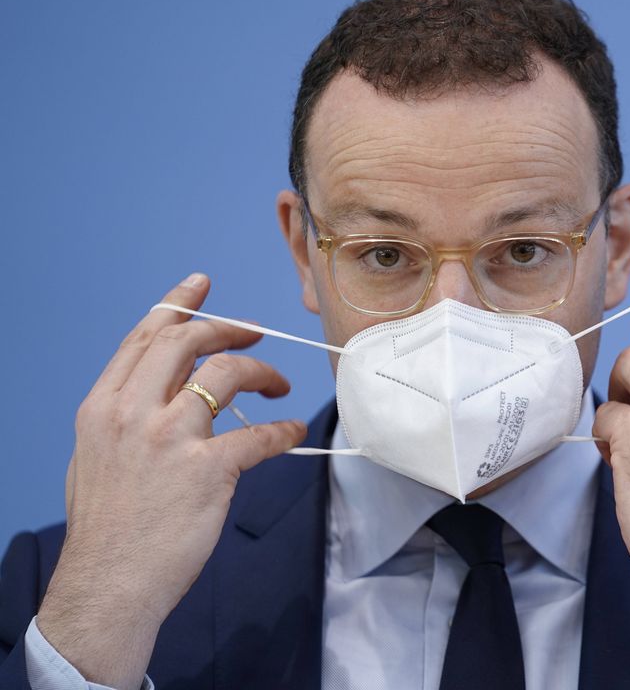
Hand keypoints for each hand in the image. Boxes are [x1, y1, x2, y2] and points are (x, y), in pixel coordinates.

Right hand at [36, 273, 306, 688]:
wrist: (108, 586)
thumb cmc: (107, 530)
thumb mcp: (95, 459)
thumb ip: (125, 419)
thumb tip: (158, 396)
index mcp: (103, 407)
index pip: (143, 338)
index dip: (177, 304)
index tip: (200, 284)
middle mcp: (132, 414)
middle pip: (187, 341)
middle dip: (228, 327)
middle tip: (256, 333)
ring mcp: (170, 440)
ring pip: (226, 374)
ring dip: (262, 372)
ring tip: (280, 386)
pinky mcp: (207, 471)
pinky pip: (260, 435)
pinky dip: (284, 429)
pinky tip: (293, 431)